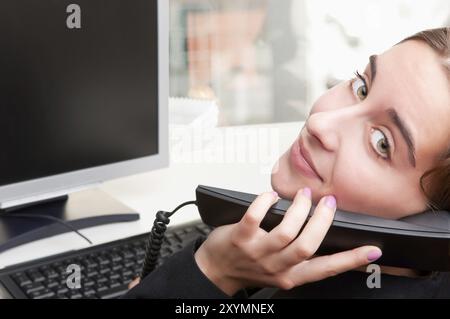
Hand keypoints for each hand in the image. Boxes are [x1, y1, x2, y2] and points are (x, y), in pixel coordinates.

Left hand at [194, 189, 381, 295]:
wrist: (217, 270)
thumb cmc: (250, 267)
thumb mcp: (281, 270)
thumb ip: (300, 257)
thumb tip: (323, 231)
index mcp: (291, 275)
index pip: (325, 269)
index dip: (350, 260)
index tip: (372, 250)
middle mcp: (277, 266)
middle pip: (307, 246)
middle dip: (322, 222)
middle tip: (329, 203)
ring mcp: (257, 252)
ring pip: (286, 232)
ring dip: (299, 209)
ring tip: (305, 195)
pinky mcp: (239, 237)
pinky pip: (255, 216)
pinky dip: (266, 202)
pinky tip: (271, 196)